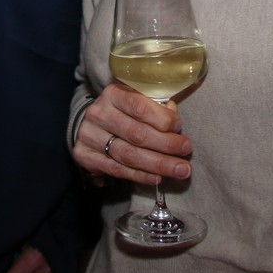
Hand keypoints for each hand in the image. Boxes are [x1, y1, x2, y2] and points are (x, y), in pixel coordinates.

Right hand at [70, 82, 192, 185]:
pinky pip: (118, 170)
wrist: (88, 126)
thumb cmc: (122, 113)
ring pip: (129, 155)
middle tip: (187, 152)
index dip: (163, 119)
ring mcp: (90, 136)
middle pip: (137, 134)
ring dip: (159, 164)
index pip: (140, 107)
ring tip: (180, 170)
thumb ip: (156, 108)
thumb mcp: (136, 101)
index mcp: (113, 94)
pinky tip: (157, 178)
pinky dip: (140, 175)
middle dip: (167, 145)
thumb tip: (174, 119)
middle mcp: (99, 113)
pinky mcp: (85, 156)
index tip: (179, 127)